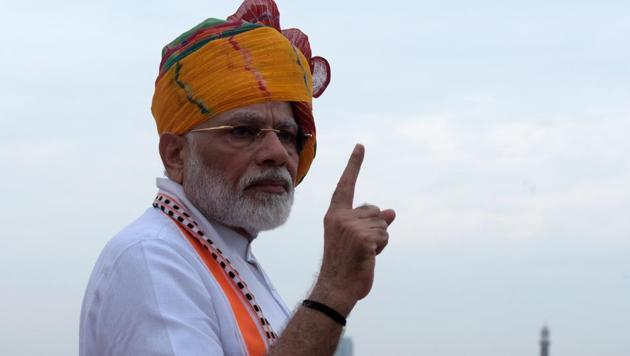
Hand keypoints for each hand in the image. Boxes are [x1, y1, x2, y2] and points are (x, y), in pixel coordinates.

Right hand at [312, 144, 395, 315]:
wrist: (337, 287)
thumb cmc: (346, 263)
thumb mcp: (356, 238)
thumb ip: (371, 222)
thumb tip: (392, 211)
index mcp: (335, 214)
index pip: (346, 185)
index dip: (354, 165)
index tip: (361, 146)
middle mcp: (340, 217)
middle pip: (375, 210)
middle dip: (376, 229)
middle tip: (360, 248)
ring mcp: (351, 227)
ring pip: (383, 224)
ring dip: (380, 240)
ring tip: (363, 253)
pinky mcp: (363, 238)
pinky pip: (385, 235)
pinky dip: (381, 248)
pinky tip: (368, 258)